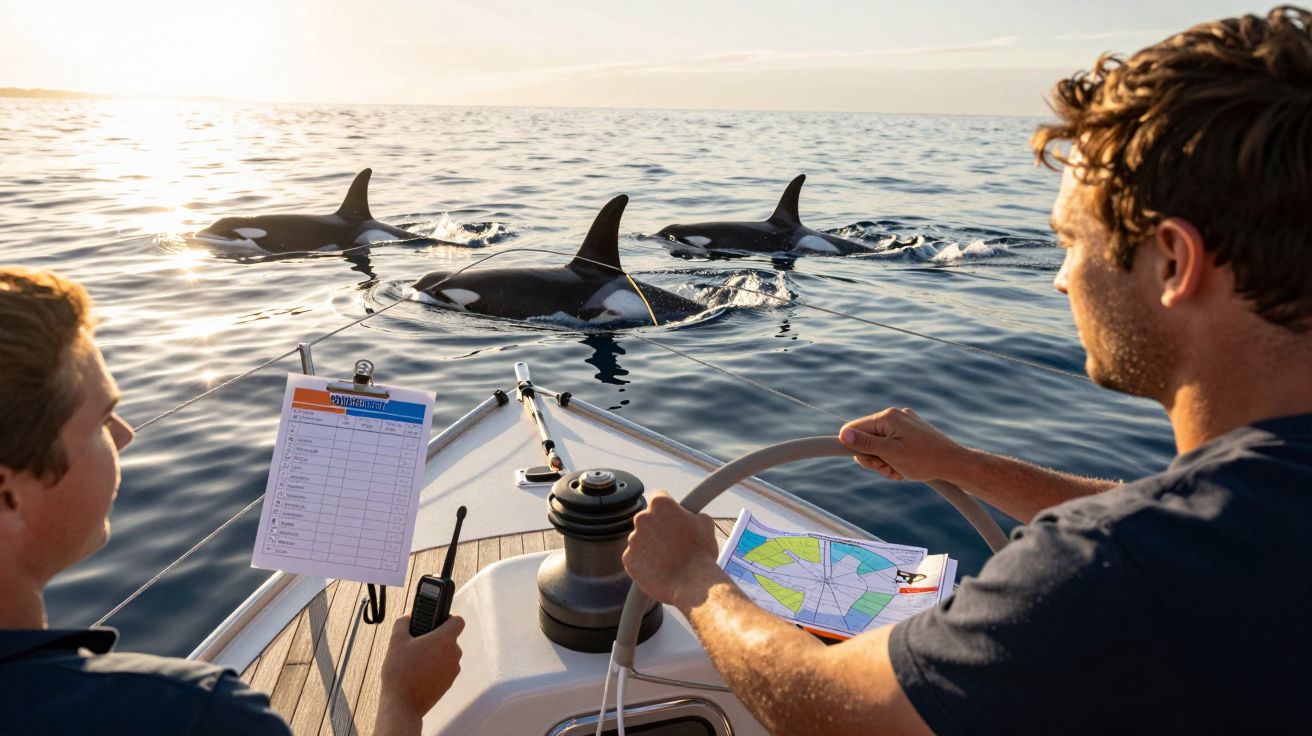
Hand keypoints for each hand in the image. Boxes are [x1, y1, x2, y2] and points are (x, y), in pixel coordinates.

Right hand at [376, 613, 463, 733]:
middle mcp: (454, 654)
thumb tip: (408, 616)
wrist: (403, 704)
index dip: (448, 618)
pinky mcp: (449, 683)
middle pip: (451, 639)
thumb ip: (403, 623)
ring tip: (416, 661)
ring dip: (436, 654)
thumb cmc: (400, 672)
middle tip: (418, 643)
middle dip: (436, 639)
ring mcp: (453, 670)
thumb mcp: (396, 642)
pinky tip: (419, 673)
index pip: (458, 621)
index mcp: (445, 640)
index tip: (436, 623)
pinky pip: (445, 669)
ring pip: (447, 655)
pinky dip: (436, 668)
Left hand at [623, 491, 723, 610]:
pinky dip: (643, 562)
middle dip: (657, 528)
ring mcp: (633, 539)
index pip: (659, 497)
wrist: (693, 584)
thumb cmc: (701, 554)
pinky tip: (659, 569)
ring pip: (640, 539)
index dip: (667, 508)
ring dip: (650, 546)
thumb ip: (693, 514)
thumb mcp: (705, 524)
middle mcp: (642, 518)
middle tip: (672, 542)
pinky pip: (634, 557)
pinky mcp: (628, 559)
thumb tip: (692, 516)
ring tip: (667, 559)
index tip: (671, 517)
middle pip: (647, 519)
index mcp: (660, 504)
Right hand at [840, 408, 968, 482]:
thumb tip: (843, 434)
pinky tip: (904, 467)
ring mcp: (903, 422)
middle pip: (866, 438)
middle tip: (888, 469)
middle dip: (874, 458)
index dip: (856, 449)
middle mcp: (894, 415)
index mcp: (887, 417)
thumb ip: (865, 443)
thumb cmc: (924, 460)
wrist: (954, 463)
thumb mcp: (891, 454)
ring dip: (884, 461)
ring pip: (878, 443)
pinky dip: (894, 457)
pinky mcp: (910, 430)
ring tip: (899, 471)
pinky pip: (891, 443)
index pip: (854, 429)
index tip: (871, 464)